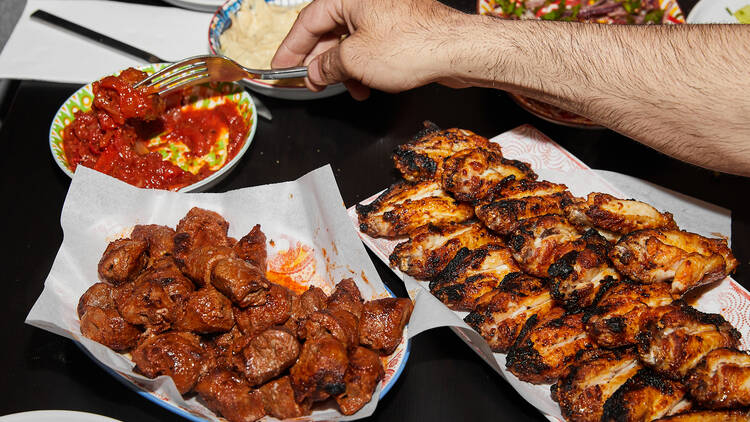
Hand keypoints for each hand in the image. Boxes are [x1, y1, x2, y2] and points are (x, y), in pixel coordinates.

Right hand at [271, 0, 466, 99]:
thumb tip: (315, 72)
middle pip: (329, 31)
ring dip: (344, 69)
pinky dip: (363, 67)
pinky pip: (370, 47)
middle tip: (311, 84)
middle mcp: (366, 0)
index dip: (290, 48)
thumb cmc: (413, 44)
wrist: (456, 50)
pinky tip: (366, 85)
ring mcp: (384, 13)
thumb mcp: (355, 60)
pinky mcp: (399, 28)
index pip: (308, 21)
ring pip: (351, 42)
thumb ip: (326, 65)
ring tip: (347, 89)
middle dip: (320, 62)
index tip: (280, 67)